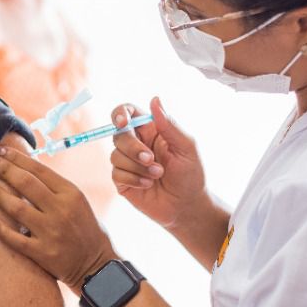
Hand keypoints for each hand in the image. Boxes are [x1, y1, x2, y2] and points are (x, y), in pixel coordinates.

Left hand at [0, 144, 115, 288]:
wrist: (97, 266)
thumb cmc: (85, 229)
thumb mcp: (77, 202)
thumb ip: (55, 187)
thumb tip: (27, 167)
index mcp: (71, 194)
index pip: (39, 170)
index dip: (17, 158)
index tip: (1, 150)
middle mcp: (61, 210)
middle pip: (26, 184)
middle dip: (4, 170)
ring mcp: (51, 232)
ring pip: (17, 208)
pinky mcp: (44, 253)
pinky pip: (16, 239)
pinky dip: (2, 230)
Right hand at [111, 97, 207, 230]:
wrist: (187, 207)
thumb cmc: (190, 175)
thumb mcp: (186, 148)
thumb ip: (169, 125)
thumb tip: (155, 99)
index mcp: (151, 130)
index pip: (128, 112)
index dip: (120, 113)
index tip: (122, 122)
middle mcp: (136, 144)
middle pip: (118, 134)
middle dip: (133, 147)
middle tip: (151, 159)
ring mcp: (127, 162)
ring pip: (115, 155)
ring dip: (138, 167)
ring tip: (157, 175)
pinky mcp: (122, 180)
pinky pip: (116, 173)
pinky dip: (134, 179)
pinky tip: (148, 185)